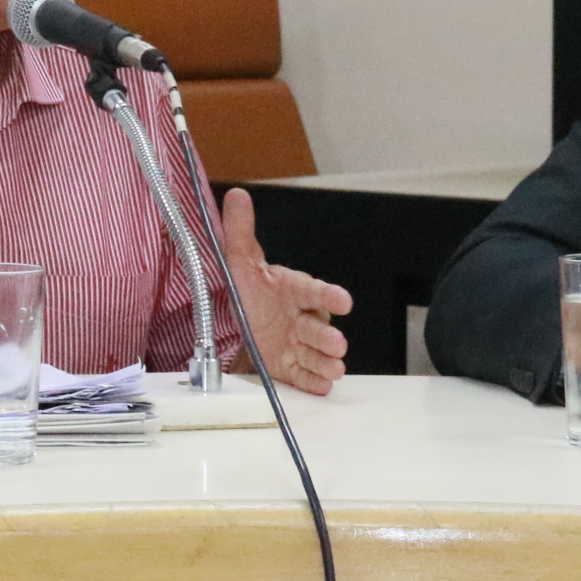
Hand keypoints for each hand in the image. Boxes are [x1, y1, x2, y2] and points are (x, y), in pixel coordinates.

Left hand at [218, 187, 353, 394]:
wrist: (239, 319)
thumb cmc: (249, 289)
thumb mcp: (240, 259)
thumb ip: (240, 230)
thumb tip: (237, 196)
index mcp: (295, 291)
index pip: (314, 292)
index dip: (328, 296)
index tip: (343, 300)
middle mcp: (301, 318)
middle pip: (318, 328)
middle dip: (328, 337)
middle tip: (337, 344)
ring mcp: (297, 343)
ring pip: (316, 354)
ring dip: (326, 361)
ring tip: (334, 367)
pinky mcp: (290, 365)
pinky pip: (304, 375)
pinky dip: (313, 381)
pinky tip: (322, 385)